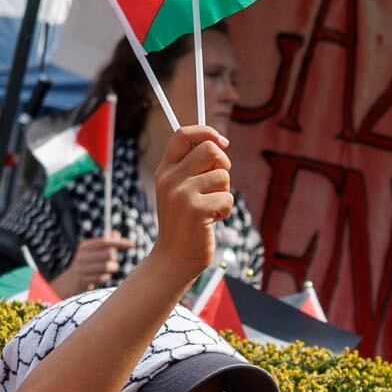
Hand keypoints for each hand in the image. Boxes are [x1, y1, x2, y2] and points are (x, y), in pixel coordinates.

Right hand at [61, 235, 133, 290]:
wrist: (69, 283)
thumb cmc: (86, 265)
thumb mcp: (93, 252)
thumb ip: (105, 243)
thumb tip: (116, 233)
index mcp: (85, 246)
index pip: (105, 241)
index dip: (120, 242)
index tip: (133, 244)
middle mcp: (82, 255)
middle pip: (108, 254)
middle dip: (114, 259)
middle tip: (111, 262)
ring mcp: (81, 268)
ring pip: (107, 266)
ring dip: (112, 269)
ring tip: (108, 270)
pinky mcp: (83, 280)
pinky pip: (102, 277)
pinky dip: (105, 277)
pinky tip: (101, 277)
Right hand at [147, 125, 234, 273]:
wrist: (173, 259)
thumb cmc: (183, 223)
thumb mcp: (180, 191)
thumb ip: (193, 168)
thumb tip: (219, 143)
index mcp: (165, 170)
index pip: (183, 134)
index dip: (206, 131)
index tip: (222, 142)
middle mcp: (170, 179)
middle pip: (209, 149)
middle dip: (223, 164)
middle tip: (219, 184)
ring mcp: (181, 194)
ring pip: (222, 176)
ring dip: (224, 193)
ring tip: (211, 208)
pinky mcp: (196, 210)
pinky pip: (227, 198)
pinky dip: (225, 211)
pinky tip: (213, 221)